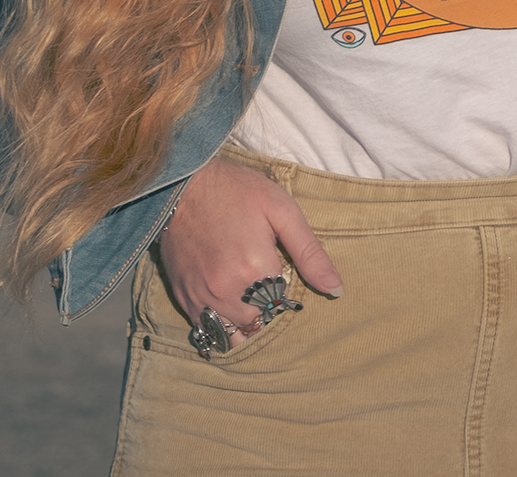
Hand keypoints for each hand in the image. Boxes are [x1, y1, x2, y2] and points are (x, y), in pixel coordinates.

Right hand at [155, 157, 342, 338]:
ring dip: (247, 321)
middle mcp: (228, 291)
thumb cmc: (235, 191)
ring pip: (237, 333)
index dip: (286, 289)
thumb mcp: (281, 210)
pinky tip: (228, 306)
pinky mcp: (185, 298)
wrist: (180, 183)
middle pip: (262, 321)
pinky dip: (222, 325)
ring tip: (247, 295)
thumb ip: (310, 252)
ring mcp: (203, 297)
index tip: (278, 268)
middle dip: (267, 307)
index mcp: (256, 269)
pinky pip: (208, 331)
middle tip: (263, 279)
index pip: (285, 304)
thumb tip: (336, 289)